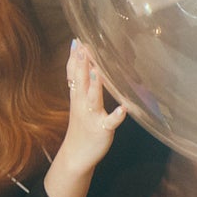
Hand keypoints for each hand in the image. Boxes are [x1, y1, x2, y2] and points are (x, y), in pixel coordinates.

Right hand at [58, 39, 126, 177]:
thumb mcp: (78, 103)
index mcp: (77, 97)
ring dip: (95, 85)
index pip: (73, 74)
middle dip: (81, 64)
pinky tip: (123, 109)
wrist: (76, 155)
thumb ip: (82, 85)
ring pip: (93, 98)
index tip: (77, 41)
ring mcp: (91, 116)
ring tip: (97, 71)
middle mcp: (82, 104)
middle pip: (80, 81)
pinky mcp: (102, 129)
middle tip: (83, 47)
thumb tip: (86, 65)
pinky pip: (109, 122)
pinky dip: (116, 116)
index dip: (74, 58)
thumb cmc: (81, 126)